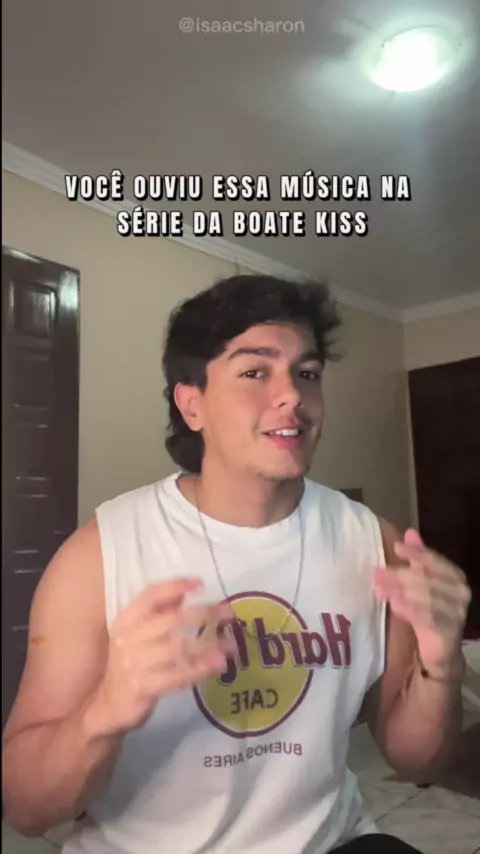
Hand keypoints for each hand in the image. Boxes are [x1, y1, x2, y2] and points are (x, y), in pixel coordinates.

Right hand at [89, 578, 235, 734]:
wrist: (108, 703)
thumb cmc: (130, 662)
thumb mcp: (138, 634)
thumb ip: (158, 612)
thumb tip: (184, 592)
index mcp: (126, 620)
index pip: (150, 596)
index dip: (175, 586)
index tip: (201, 583)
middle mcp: (127, 638)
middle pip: (170, 620)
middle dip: (203, 614)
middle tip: (228, 613)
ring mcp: (134, 663)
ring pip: (177, 648)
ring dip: (207, 645)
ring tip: (231, 644)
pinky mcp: (143, 687)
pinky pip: (177, 675)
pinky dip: (200, 669)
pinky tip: (218, 665)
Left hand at [373, 529, 471, 675]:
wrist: (440, 648)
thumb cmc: (430, 610)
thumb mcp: (421, 582)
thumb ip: (417, 558)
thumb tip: (409, 532)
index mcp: (455, 576)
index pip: (434, 560)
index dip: (415, 553)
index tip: (396, 547)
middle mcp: (460, 592)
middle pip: (426, 578)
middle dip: (399, 575)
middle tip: (377, 574)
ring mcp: (457, 612)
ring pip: (426, 597)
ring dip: (400, 592)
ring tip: (381, 590)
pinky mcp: (449, 631)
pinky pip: (427, 617)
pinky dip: (409, 610)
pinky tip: (394, 606)